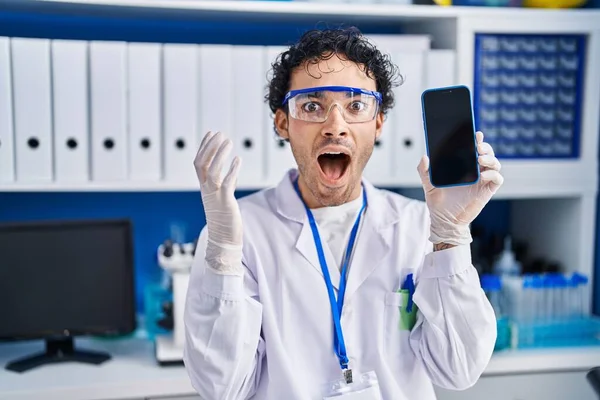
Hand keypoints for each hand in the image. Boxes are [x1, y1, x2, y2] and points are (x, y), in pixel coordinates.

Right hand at [194, 131, 242, 273]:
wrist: (222, 240)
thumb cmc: (224, 220)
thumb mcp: (223, 198)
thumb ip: (226, 184)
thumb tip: (232, 172)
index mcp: (204, 187)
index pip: (199, 163)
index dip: (204, 147)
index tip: (211, 133)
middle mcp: (206, 189)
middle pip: (202, 163)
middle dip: (210, 147)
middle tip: (220, 133)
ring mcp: (214, 195)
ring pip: (212, 170)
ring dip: (220, 154)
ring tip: (229, 141)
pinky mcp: (224, 202)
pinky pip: (226, 183)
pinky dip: (232, 170)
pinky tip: (239, 160)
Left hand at [417, 131, 503, 245]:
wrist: (445, 221)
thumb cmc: (438, 202)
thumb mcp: (428, 185)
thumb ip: (424, 171)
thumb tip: (424, 157)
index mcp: (463, 166)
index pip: (472, 149)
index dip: (476, 140)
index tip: (475, 133)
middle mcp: (475, 170)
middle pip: (486, 153)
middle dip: (485, 146)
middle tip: (477, 146)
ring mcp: (482, 180)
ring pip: (494, 163)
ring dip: (490, 157)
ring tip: (480, 158)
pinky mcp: (487, 190)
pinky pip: (497, 178)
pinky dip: (493, 173)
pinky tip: (483, 174)